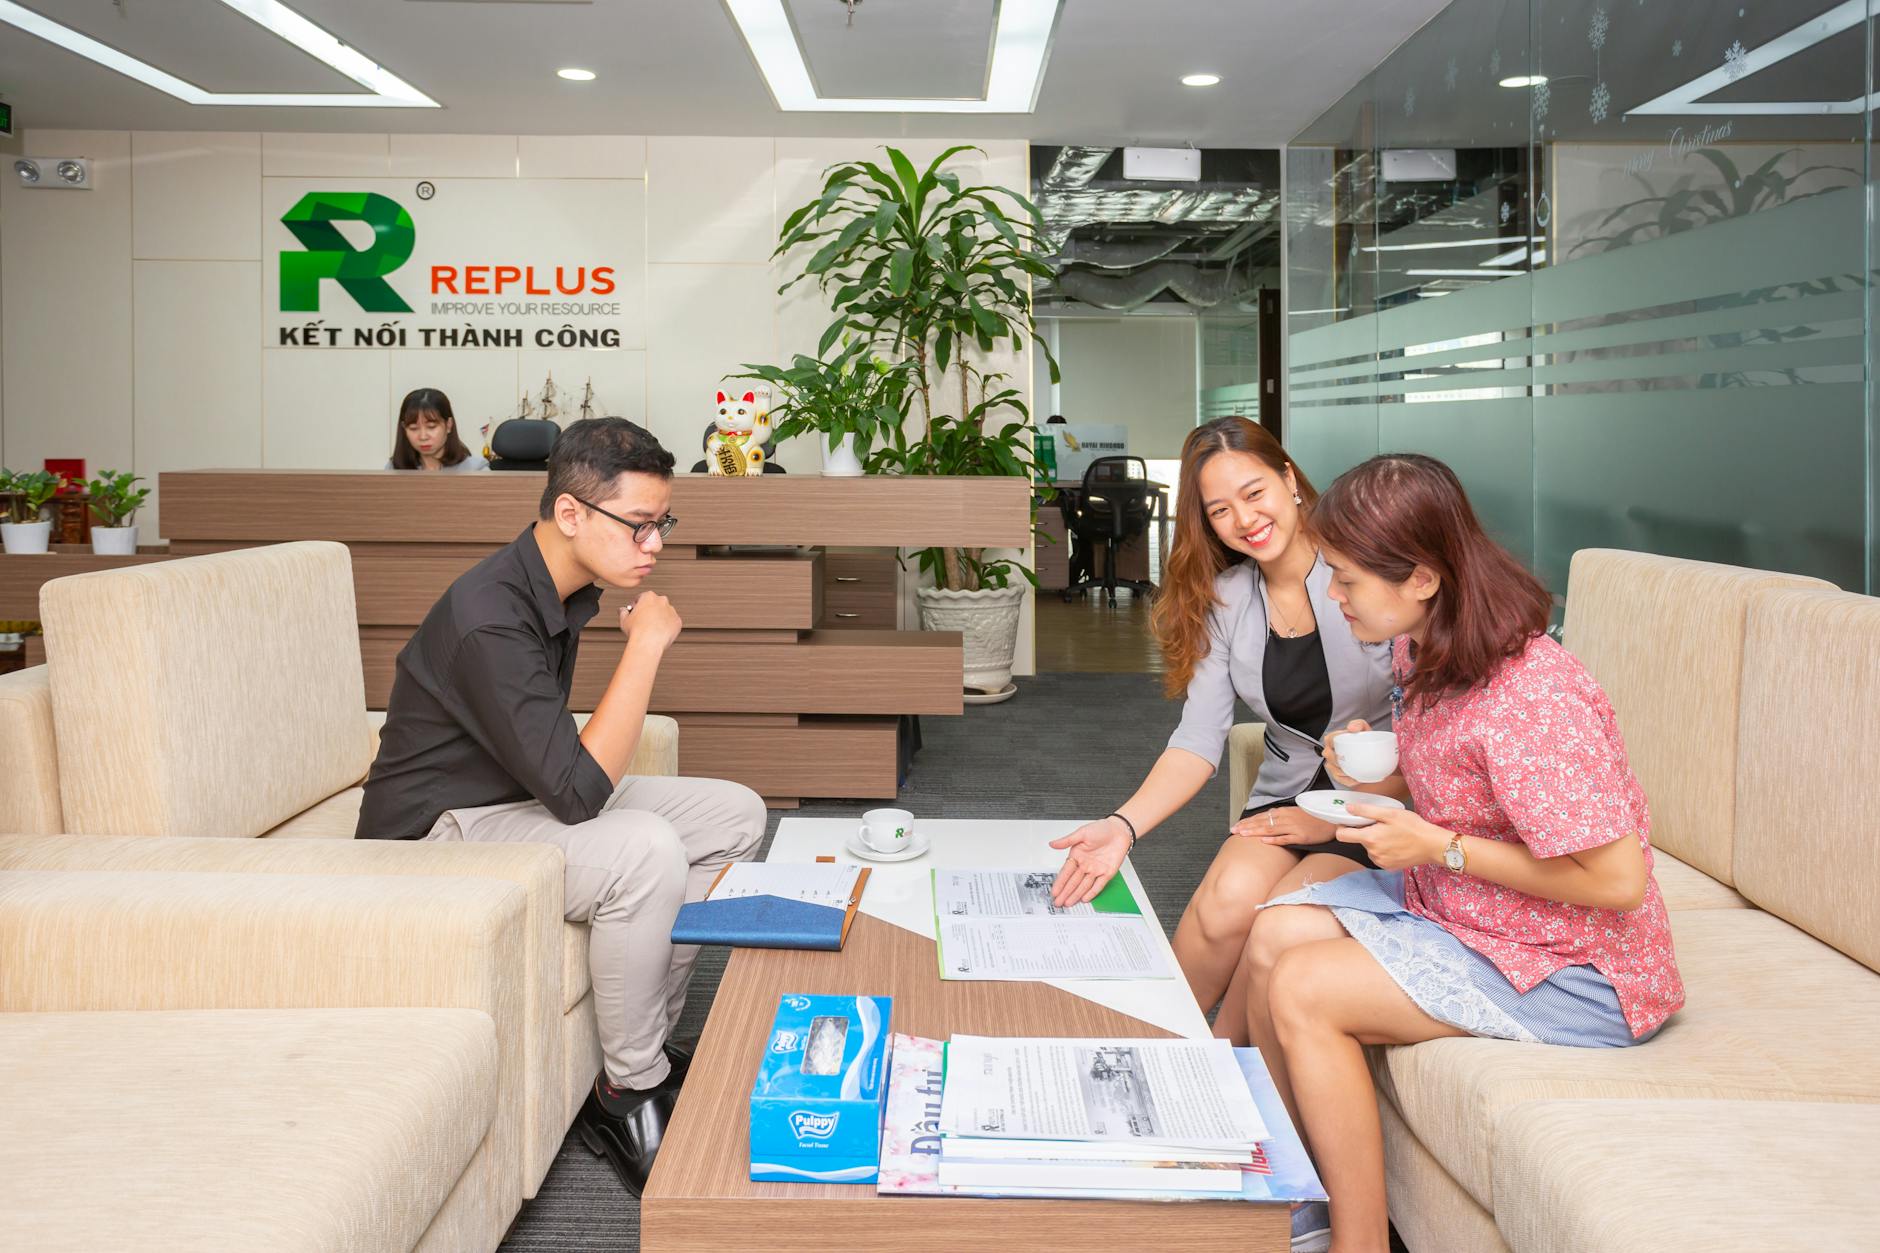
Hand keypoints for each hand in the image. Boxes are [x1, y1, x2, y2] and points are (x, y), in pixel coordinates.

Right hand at [620, 592, 681, 651]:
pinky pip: (672, 623)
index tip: (635, 612)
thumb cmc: (636, 631)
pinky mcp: (678, 621)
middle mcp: (662, 601)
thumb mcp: (624, 619)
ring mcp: (672, 611)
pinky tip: (659, 633)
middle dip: (650, 610)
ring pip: (665, 613)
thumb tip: (622, 610)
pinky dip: (667, 627)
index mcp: (649, 596)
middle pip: (655, 604)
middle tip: (643, 621)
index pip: (642, 597)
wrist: (648, 643)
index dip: (637, 606)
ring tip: (652, 629)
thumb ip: (623, 612)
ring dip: (660, 618)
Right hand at [1048, 817, 1131, 906]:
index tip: (1054, 891)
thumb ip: (1067, 841)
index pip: (1066, 872)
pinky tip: (1085, 898)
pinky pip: (1098, 885)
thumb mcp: (1081, 833)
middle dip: (1065, 893)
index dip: (1060, 882)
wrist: (1119, 830)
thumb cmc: (1101, 829)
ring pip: (1084, 885)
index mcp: (1077, 856)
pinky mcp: (1107, 873)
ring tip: (1068, 903)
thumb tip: (1052, 844)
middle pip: (1073, 882)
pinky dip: (1092, 892)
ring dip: (1076, 894)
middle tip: (1058, 902)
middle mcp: (1085, 865)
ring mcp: (1096, 870)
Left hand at [1230, 806, 1334, 847]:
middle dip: (1247, 826)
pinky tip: (1264, 841)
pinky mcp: (1301, 836)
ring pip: (1270, 829)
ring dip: (1255, 831)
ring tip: (1242, 834)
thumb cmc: (1312, 818)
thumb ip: (1280, 816)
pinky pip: (1285, 838)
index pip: (1262, 816)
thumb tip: (1267, 818)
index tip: (1236, 825)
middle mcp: (1286, 818)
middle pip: (1263, 822)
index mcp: (1284, 812)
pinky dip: (1274, 840)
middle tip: (1233, 830)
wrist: (1331, 821)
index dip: (1248, 821)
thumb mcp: (1294, 813)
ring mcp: (1293, 827)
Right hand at [1321, 719, 1370, 788]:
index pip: (1329, 739)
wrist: (1377, 757)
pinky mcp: (1339, 776)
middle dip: (1339, 759)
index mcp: (1335, 739)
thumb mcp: (1364, 729)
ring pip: (1334, 769)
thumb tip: (1352, 728)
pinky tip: (1356, 777)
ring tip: (1356, 770)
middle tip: (1352, 760)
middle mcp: (1332, 752)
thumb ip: (1359, 724)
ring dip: (1344, 771)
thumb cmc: (1367, 742)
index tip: (1346, 745)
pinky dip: (1348, 779)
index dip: (1335, 742)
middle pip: (1330, 756)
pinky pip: (1340, 779)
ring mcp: (1334, 765)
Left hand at [1336, 804, 1450, 871]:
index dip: (1342, 827)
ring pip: (1370, 848)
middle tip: (1382, 825)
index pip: (1342, 836)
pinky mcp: (1389, 867)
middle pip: (1359, 840)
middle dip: (1366, 832)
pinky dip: (1383, 850)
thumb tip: (1348, 809)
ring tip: (1392, 834)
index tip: (1348, 821)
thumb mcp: (1389, 813)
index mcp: (1370, 838)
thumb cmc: (1413, 827)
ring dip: (1376, 841)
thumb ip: (1366, 811)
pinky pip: (1379, 856)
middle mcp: (1372, 853)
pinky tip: (1396, 844)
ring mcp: (1380, 862)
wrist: (1432, 845)